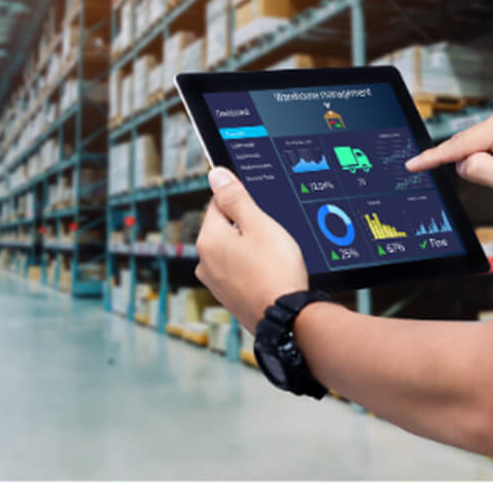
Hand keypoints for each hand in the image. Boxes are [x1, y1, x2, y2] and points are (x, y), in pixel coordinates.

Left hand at [195, 167, 308, 332]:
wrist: (287, 319)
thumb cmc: (275, 270)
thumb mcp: (259, 224)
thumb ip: (236, 198)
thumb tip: (216, 174)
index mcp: (208, 239)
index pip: (218, 203)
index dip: (243, 202)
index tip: (262, 211)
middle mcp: (204, 262)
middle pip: (225, 228)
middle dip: (247, 227)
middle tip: (272, 235)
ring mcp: (215, 283)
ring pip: (233, 251)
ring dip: (251, 248)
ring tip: (274, 257)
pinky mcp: (229, 298)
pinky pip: (239, 271)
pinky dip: (253, 268)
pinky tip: (270, 273)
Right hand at [405, 99, 492, 216]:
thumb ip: (476, 169)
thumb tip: (460, 162)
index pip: (460, 144)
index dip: (433, 158)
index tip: (411, 165)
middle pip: (467, 144)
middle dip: (474, 166)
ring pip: (475, 146)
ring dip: (485, 164)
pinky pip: (484, 144)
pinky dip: (489, 159)